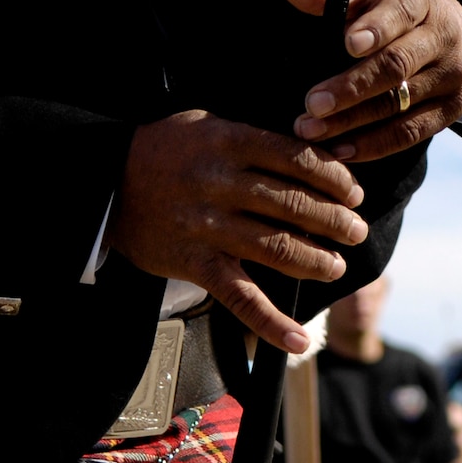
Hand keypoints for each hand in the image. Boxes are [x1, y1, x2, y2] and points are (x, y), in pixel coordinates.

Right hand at [108, 110, 367, 352]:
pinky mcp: (194, 263)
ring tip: (337, 265)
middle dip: (335, 221)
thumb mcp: (210, 123)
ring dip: (316, 261)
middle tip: (357, 231)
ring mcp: (207, 227)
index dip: (333, 178)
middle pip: (293, 204)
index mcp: (230, 142)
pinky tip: (299, 338)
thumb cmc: (166, 148)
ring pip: (276, 248)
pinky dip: (271, 322)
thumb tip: (323, 156)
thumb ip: (260, 138)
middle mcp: (221, 183)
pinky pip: (239, 297)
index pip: (297, 159)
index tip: (354, 192)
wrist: (104, 181)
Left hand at [273, 0, 461, 162]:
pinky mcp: (453, 107)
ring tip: (311, 132)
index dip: (376, 28)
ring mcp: (453, 75)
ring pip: (401, 105)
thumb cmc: (395, 8)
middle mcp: (443, 36)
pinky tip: (340, 150)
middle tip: (311, 105)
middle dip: (352, 87)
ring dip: (353, 123)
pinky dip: (374, 145)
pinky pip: (411, 133)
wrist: (457, 28)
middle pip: (397, 65)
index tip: (347, 44)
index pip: (400, 13)